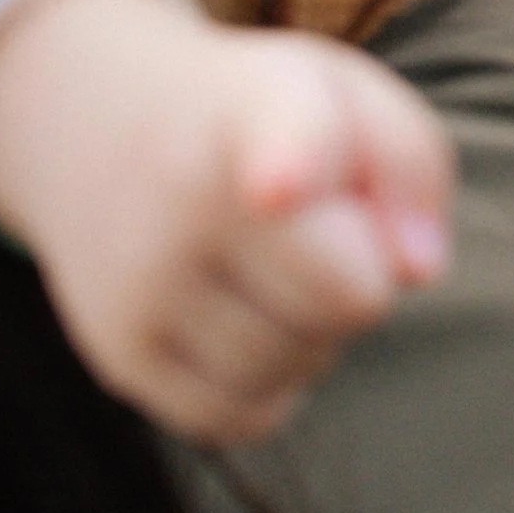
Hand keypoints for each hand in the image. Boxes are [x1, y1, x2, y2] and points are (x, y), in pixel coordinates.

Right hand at [0, 0, 451, 445]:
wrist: (97, 121)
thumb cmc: (261, 116)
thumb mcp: (349, 95)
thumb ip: (412, 166)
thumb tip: (415, 273)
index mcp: (257, 115)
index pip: (284, 143)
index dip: (288, 166)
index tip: (279, 187)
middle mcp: (183, 201)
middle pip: (348, 300)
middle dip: (359, 274)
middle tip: (314, 227)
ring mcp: (141, 286)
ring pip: (297, 365)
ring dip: (314, 333)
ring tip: (271, 266)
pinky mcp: (120, 353)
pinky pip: (240, 417)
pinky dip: (267, 386)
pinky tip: (244, 321)